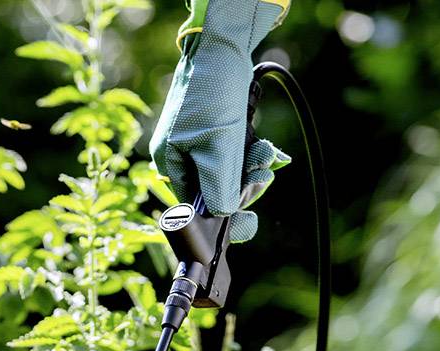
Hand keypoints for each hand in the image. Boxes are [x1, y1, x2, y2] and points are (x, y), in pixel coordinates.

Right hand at [150, 0, 290, 242]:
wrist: (224, 45)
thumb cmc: (213, 93)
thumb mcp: (217, 148)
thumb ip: (219, 188)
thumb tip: (223, 216)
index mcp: (171, 162)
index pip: (195, 205)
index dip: (223, 210)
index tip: (247, 213)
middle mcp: (182, 156)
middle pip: (216, 190)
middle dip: (244, 186)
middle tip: (263, 175)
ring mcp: (199, 143)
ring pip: (230, 173)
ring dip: (254, 168)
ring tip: (267, 155)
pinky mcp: (217, 131)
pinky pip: (236, 155)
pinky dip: (253, 154)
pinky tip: (268, 150)